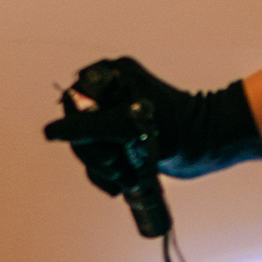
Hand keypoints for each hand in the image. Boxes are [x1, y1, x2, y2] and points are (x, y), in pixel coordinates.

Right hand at [42, 57, 261, 193]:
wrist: (210, 143)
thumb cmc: (178, 129)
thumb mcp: (128, 126)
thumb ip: (89, 126)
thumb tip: (52, 132)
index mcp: (110, 77)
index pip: (73, 105)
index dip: (78, 130)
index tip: (98, 145)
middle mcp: (110, 95)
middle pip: (78, 131)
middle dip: (96, 155)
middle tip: (118, 165)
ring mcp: (116, 119)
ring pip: (88, 150)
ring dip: (104, 170)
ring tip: (127, 176)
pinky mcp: (123, 142)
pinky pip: (101, 162)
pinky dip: (108, 177)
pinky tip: (122, 183)